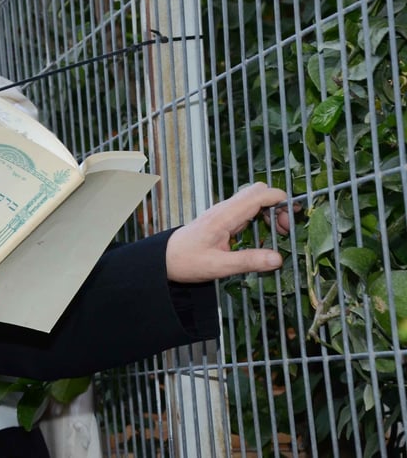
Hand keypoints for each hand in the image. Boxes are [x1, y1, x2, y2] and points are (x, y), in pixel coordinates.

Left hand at [165, 182, 289, 282]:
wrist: (164, 258)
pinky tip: (264, 234)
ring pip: (253, 199)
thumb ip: (249, 262)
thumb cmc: (187, 261)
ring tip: (279, 233)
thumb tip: (279, 259)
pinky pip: (246, 209)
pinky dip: (260, 216)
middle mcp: (224, 209)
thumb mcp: (219, 266)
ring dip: (270, 211)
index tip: (295, 215)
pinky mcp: (222, 218)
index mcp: (225, 216)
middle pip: (258, 192)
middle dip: (278, 205)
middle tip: (285, 230)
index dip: (280, 199)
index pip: (257, 195)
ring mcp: (223, 212)